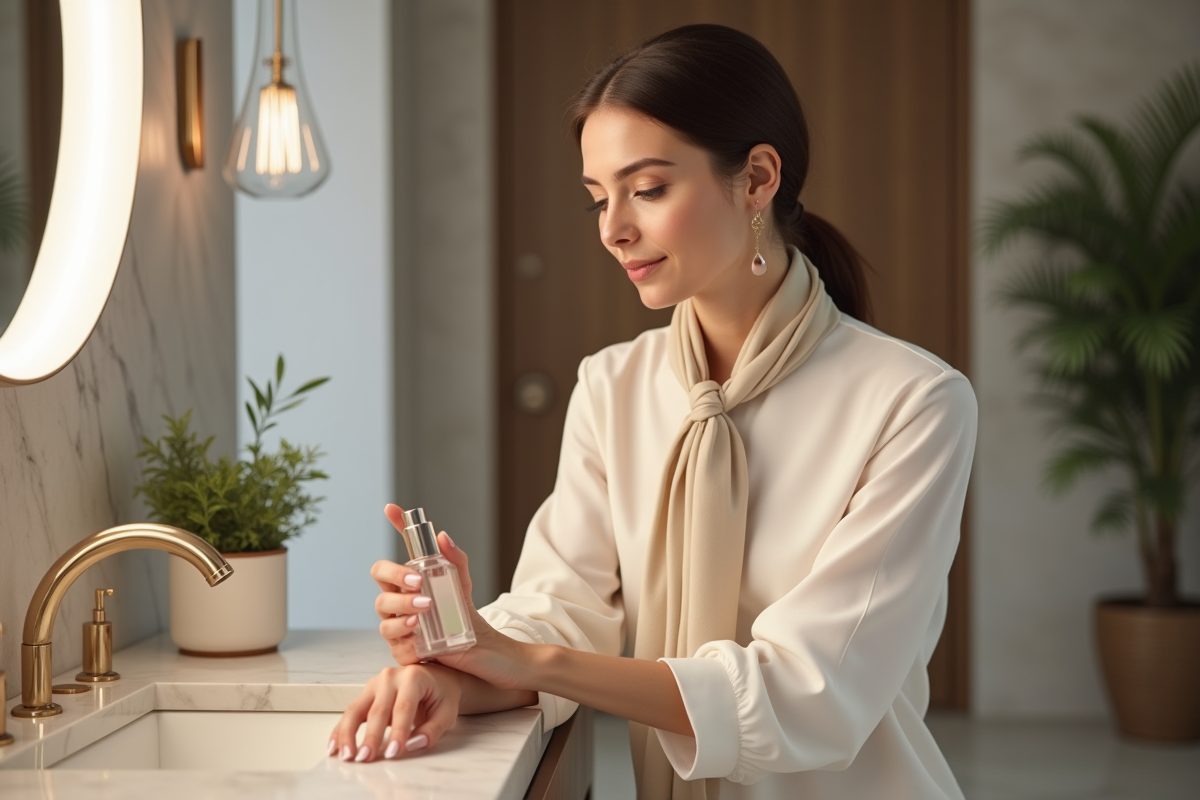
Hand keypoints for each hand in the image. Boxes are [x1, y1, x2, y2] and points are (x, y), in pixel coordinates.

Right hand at [330, 662, 462, 762]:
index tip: (394, 752)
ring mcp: (375, 684)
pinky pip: (350, 713)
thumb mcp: (447, 712)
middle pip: (377, 710)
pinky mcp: (366, 694)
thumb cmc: (441, 694)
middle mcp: (390, 677)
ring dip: (348, 734)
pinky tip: (335, 747)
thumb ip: (432, 730)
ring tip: (347, 755)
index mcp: (413, 677)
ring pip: (356, 710)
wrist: (436, 678)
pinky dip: (340, 730)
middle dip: (371, 737)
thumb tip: (413, 744)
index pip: (403, 708)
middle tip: (366, 758)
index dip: (398, 731)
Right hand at [375, 503, 533, 691]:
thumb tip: (442, 536)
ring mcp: (400, 630)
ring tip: (423, 609)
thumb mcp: (463, 586)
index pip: (395, 557)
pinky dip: (405, 638)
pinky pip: (396, 646)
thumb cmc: (469, 619)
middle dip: (395, 578)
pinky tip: (419, 634)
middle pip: (380, 584)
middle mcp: (399, 605)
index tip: (391, 508)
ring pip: (384, 617)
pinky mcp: (406, 654)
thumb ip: (455, 561)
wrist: (486, 654)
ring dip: (402, 609)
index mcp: (408, 586)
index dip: (393, 530)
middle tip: (418, 582)